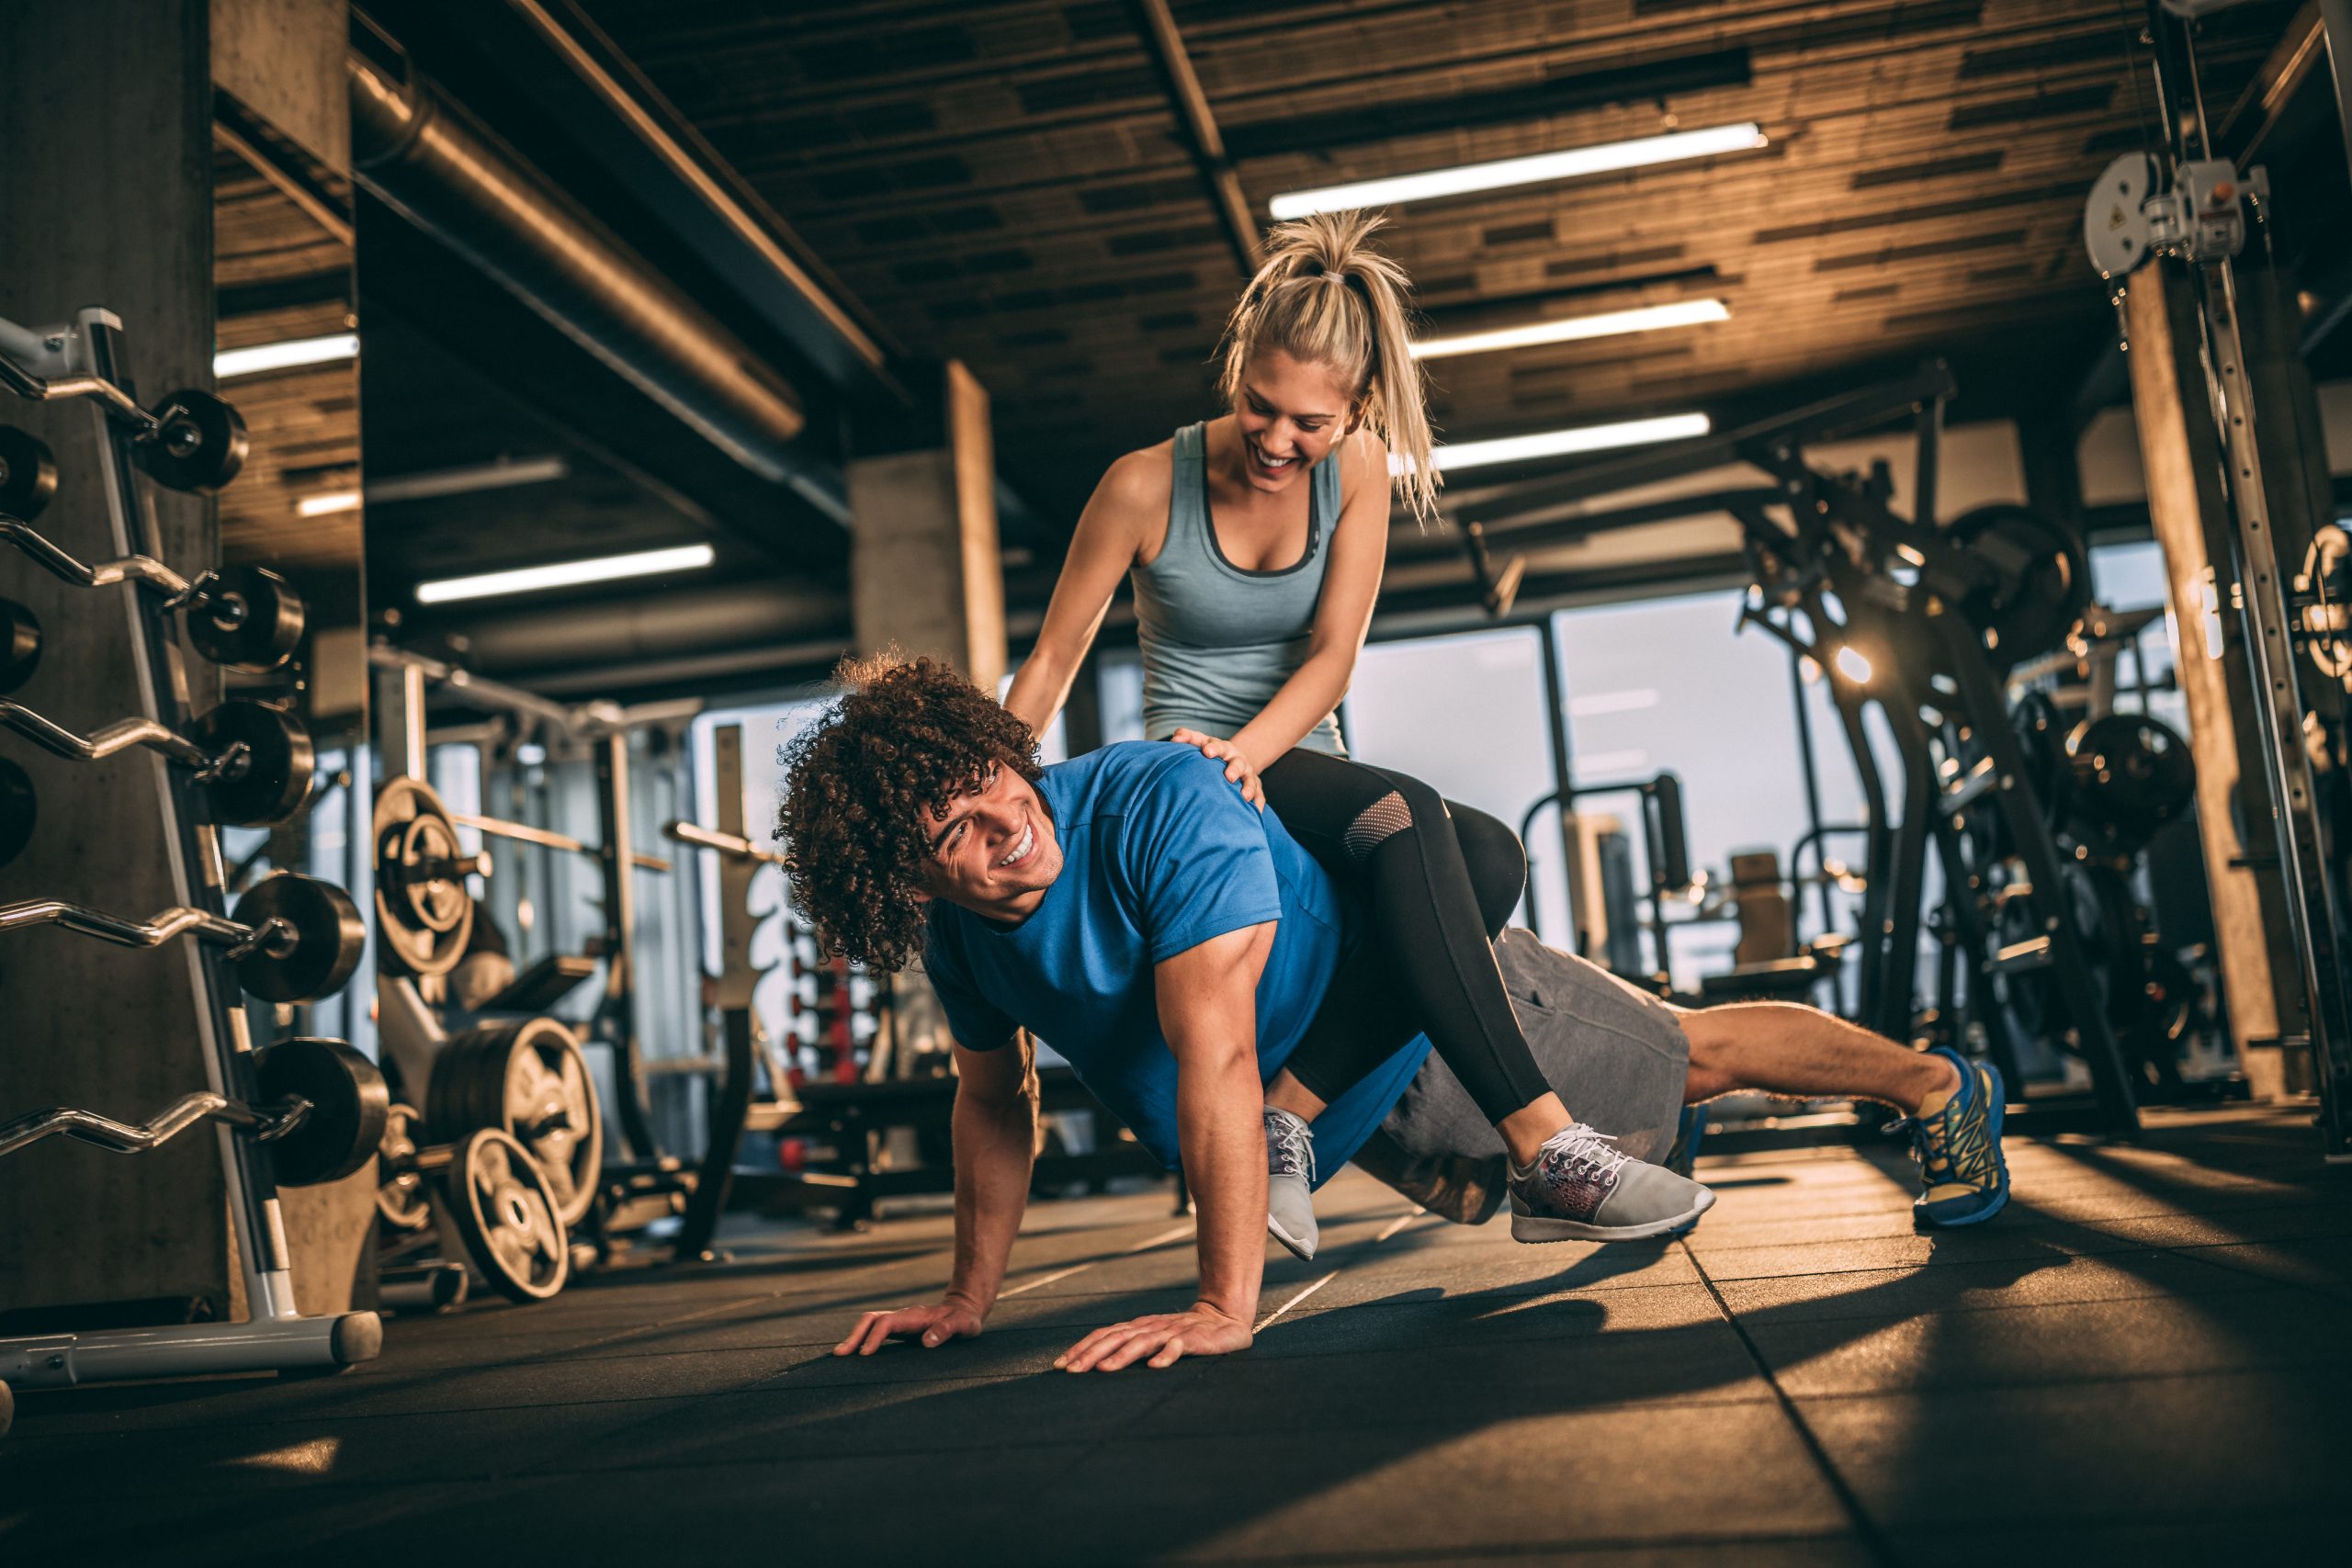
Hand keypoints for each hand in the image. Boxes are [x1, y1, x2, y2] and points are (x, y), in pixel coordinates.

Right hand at [833, 1295, 984, 1356]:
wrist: (965, 1307)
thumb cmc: (965, 1319)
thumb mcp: (964, 1324)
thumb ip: (947, 1330)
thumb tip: (927, 1342)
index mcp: (915, 1316)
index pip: (887, 1324)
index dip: (874, 1338)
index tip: (864, 1355)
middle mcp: (903, 1317)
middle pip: (870, 1320)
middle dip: (854, 1336)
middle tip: (839, 1355)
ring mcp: (899, 1322)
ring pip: (869, 1324)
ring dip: (854, 1338)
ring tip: (839, 1356)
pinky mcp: (899, 1329)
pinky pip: (875, 1332)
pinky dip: (862, 1340)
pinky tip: (855, 1355)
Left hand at [1053, 1302, 1252, 1371]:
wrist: (1223, 1318)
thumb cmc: (1183, 1334)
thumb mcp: (1152, 1340)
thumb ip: (1130, 1349)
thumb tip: (1095, 1367)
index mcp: (1137, 1328)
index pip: (1103, 1335)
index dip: (1081, 1349)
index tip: (1060, 1366)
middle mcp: (1149, 1327)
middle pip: (1115, 1338)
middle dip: (1091, 1354)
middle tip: (1071, 1371)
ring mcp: (1170, 1332)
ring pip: (1141, 1342)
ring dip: (1121, 1355)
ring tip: (1104, 1369)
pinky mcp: (1192, 1339)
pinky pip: (1178, 1346)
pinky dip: (1166, 1355)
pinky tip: (1156, 1367)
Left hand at [1170, 729, 1264, 810]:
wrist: (1235, 758)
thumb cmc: (1210, 752)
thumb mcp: (1200, 741)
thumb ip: (1186, 737)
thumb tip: (1175, 739)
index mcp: (1222, 748)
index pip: (1217, 746)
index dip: (1213, 748)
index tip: (1207, 752)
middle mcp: (1237, 759)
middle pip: (1237, 763)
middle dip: (1234, 769)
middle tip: (1228, 776)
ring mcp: (1247, 773)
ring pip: (1250, 780)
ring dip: (1248, 787)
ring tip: (1244, 796)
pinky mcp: (1256, 787)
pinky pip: (1259, 796)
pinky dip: (1258, 804)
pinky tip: (1256, 812)